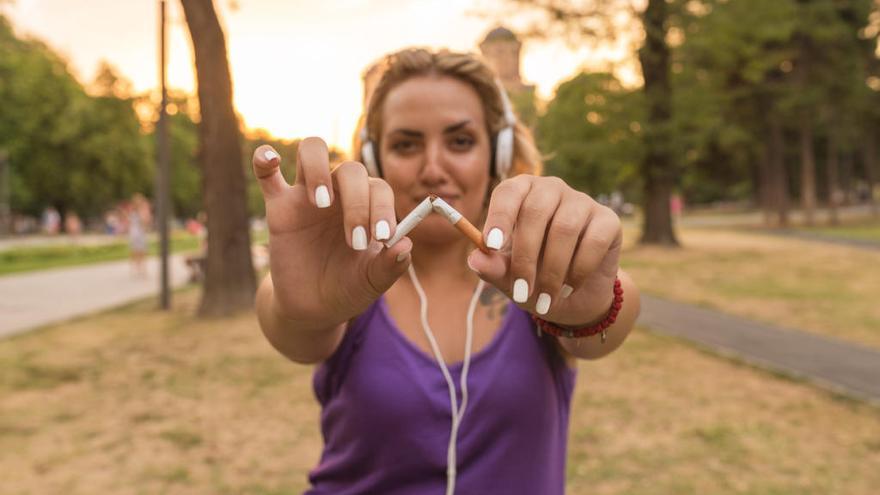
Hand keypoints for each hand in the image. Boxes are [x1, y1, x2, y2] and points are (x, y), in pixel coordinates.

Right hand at [252, 137, 412, 324]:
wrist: (313, 308)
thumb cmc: (348, 288)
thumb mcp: (372, 282)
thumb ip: (390, 265)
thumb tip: (406, 244)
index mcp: (367, 206)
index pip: (378, 188)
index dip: (383, 207)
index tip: (382, 238)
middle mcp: (339, 193)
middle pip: (351, 170)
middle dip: (357, 202)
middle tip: (354, 241)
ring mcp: (307, 195)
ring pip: (312, 151)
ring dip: (318, 169)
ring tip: (321, 202)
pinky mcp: (279, 206)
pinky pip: (266, 174)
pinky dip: (264, 159)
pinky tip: (269, 159)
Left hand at [465, 175, 621, 325]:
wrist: (575, 298)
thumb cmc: (533, 278)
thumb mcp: (508, 278)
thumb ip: (493, 267)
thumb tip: (475, 258)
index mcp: (521, 193)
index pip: (508, 192)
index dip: (500, 216)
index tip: (492, 245)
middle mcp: (551, 189)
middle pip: (536, 210)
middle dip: (526, 257)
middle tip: (522, 292)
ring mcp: (582, 202)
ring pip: (565, 228)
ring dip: (553, 270)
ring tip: (546, 298)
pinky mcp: (608, 220)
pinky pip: (593, 241)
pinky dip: (579, 270)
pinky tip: (570, 288)